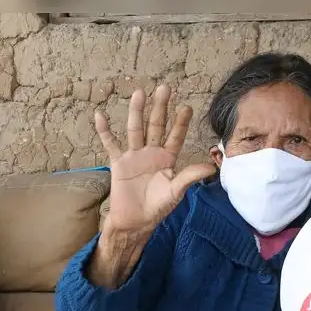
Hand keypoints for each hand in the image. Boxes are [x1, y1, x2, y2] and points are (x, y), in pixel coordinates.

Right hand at [95, 85, 215, 238]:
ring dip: (136, 112)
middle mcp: (151, 153)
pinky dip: (104, 131)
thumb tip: (211, 168)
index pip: (175, 136)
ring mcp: (134, 155)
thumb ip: (190, 177)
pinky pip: (110, 144)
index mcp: (167, 159)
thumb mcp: (176, 192)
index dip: (181, 123)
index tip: (186, 107)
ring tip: (139, 93)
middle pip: (156, 126)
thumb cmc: (157, 208)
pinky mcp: (119, 163)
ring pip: (135, 129)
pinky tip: (99, 116)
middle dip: (160, 108)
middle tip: (165, 88)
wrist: (135, 222)